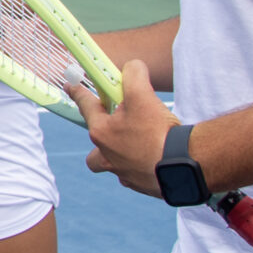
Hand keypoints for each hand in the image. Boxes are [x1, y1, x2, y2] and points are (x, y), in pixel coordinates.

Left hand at [76, 58, 178, 195]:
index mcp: (102, 132)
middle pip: (94, 146)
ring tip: (137, 143)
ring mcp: (123, 173)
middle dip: (101, 134)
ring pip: (112, 163)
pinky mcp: (141, 184)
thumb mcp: (142, 95)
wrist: (181, 166)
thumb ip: (132, 75)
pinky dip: (140, 166)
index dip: (78, 92)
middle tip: (116, 124)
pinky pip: (133, 175)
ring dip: (119, 154)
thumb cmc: (157, 133)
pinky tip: (154, 158)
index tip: (70, 86)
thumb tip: (132, 67)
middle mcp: (107, 155)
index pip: (86, 106)